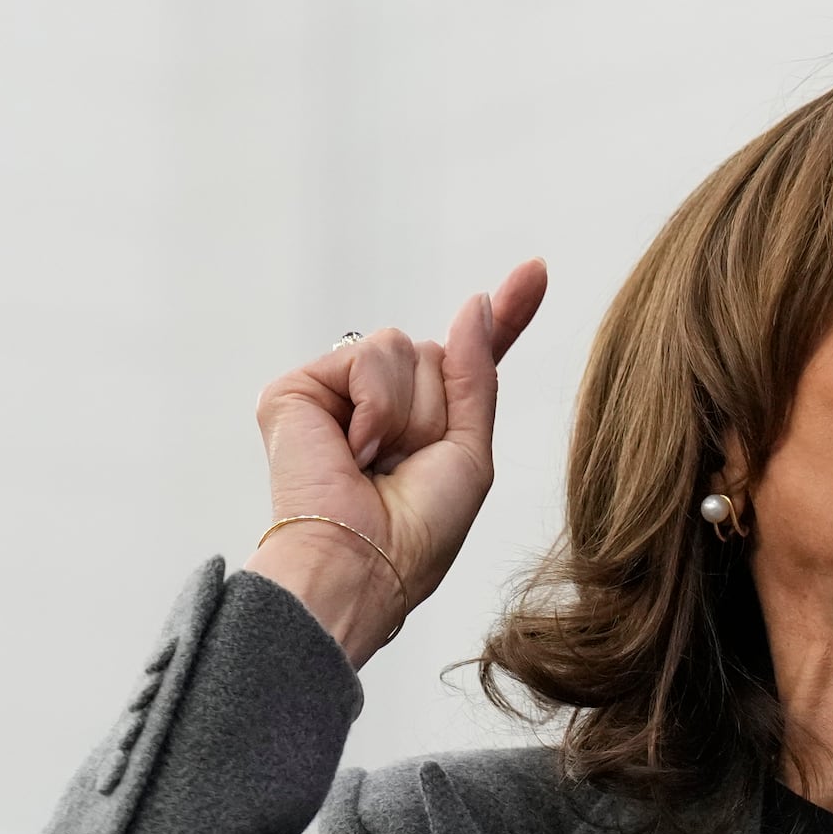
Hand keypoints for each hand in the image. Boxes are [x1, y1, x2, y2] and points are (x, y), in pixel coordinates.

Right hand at [246, 257, 547, 662]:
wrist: (361, 564)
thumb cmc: (415, 534)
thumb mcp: (469, 453)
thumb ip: (475, 375)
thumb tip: (474, 302)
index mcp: (419, 424)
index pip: (466, 358)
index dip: (505, 315)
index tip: (537, 270)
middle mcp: (374, 403)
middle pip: (433, 352)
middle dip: (436, 408)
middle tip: (405, 467)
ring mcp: (332, 395)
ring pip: (402, 347)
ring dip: (407, 413)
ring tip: (375, 463)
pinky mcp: (295, 390)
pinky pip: (362, 355)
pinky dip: (373, 406)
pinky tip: (352, 450)